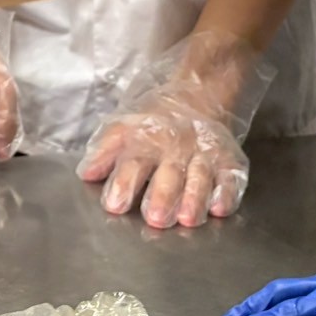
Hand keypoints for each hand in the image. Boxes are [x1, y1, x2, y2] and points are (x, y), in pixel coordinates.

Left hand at [76, 31, 273, 228]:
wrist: (198, 96)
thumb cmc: (153, 125)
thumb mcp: (122, 129)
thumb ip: (104, 151)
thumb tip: (86, 173)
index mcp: (145, 141)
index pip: (132, 163)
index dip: (123, 183)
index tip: (114, 205)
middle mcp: (175, 149)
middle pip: (168, 175)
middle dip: (162, 197)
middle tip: (155, 218)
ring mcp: (203, 155)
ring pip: (199, 178)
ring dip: (194, 199)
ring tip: (187, 219)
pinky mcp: (228, 161)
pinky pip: (230, 178)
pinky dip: (226, 193)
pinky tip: (219, 208)